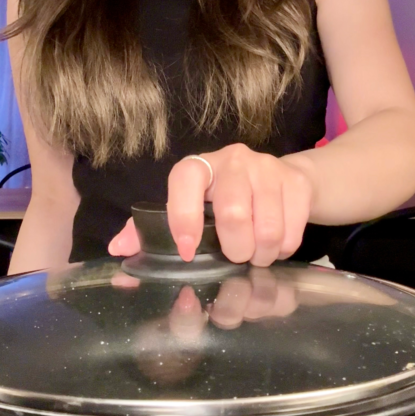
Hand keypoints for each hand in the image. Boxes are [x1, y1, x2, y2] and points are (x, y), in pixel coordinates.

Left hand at [108, 143, 314, 266]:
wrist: (282, 179)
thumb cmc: (223, 200)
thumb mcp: (188, 209)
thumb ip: (151, 230)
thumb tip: (118, 250)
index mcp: (199, 166)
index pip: (185, 181)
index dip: (182, 218)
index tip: (185, 252)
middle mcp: (233, 159)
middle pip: (232, 213)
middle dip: (234, 248)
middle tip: (236, 256)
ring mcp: (268, 168)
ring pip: (266, 228)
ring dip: (261, 254)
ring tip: (256, 254)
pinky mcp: (296, 182)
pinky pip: (292, 231)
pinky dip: (283, 249)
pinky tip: (276, 244)